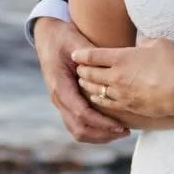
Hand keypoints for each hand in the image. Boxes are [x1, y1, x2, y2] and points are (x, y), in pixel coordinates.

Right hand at [34, 14, 128, 142]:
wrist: (48, 37)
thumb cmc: (63, 37)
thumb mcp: (76, 41)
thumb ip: (91, 54)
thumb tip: (111, 64)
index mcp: (60, 85)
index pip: (81, 113)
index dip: (101, 123)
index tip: (120, 126)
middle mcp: (58, 98)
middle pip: (79, 128)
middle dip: (103, 134)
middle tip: (125, 132)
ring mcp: (60, 102)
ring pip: (77, 131)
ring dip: (99, 136)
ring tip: (120, 132)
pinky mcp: (66, 103)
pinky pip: (77, 125)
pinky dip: (93, 131)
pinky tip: (110, 127)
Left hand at [74, 39, 173, 123]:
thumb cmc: (171, 65)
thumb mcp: (158, 44)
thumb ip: (145, 42)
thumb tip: (141, 42)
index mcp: (120, 57)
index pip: (92, 55)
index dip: (81, 54)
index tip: (76, 54)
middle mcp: (115, 75)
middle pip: (90, 74)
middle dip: (81, 71)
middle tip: (78, 70)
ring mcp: (119, 93)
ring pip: (95, 90)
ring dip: (87, 86)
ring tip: (83, 84)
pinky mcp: (126, 107)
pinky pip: (106, 104)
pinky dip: (98, 100)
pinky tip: (96, 98)